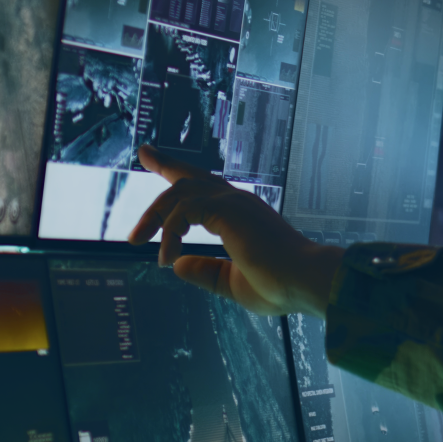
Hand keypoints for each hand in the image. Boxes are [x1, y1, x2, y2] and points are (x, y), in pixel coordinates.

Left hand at [129, 146, 343, 316]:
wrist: (305, 283)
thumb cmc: (281, 286)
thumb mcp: (232, 283)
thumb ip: (206, 272)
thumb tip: (177, 265)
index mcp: (240, 215)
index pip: (204, 187)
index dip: (178, 171)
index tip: (156, 159)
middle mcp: (237, 201)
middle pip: (190, 176)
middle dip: (163, 165)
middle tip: (143, 155)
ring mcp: (233, 201)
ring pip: (180, 192)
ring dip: (154, 215)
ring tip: (137, 239)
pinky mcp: (228, 209)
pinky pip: (183, 210)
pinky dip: (169, 231)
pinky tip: (167, 256)